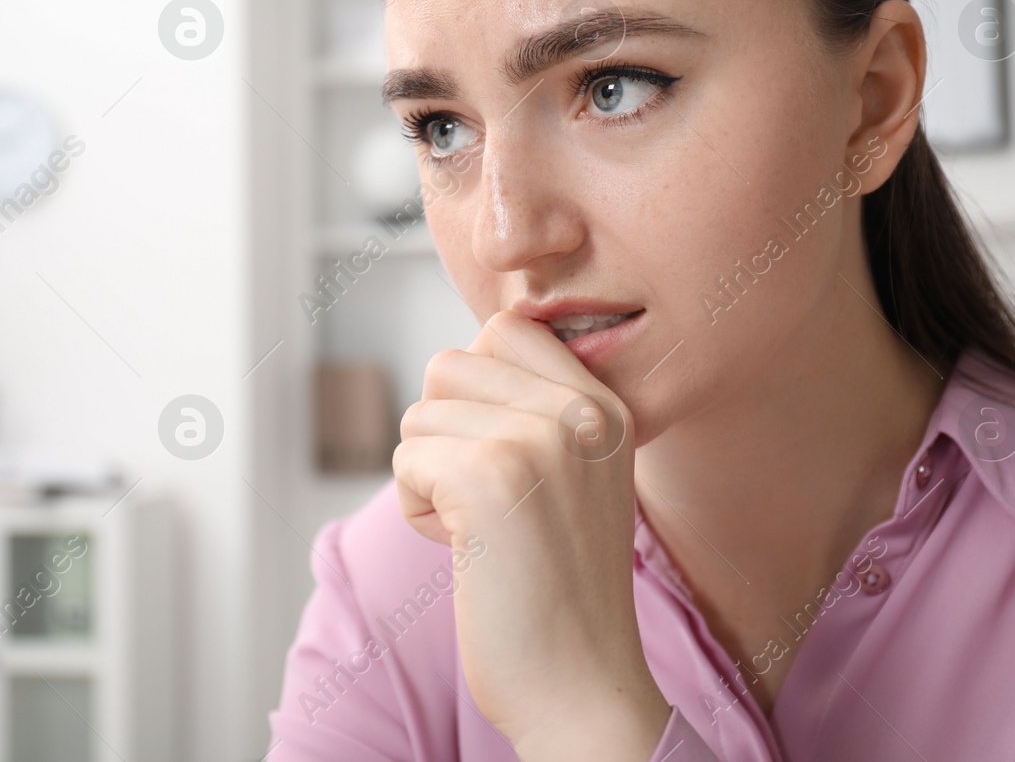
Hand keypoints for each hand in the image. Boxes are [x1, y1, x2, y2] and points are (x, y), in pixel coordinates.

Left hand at [393, 309, 671, 759]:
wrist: (581, 686)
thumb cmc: (558, 589)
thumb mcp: (575, 476)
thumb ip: (537, 411)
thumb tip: (460, 360)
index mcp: (607, 407)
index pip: (507, 328)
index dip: (474, 385)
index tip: (493, 454)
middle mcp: (580, 412)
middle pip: (450, 364)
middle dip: (442, 431)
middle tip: (481, 498)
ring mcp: (539, 440)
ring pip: (420, 413)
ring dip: (427, 473)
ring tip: (478, 528)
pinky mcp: (489, 478)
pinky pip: (407, 458)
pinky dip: (416, 508)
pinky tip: (462, 550)